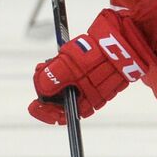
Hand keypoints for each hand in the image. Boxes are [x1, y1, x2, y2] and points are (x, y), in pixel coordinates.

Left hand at [29, 10, 153, 124]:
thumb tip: (40, 88)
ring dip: (58, 77)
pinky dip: (70, 71)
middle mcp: (92, 99)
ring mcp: (99, 87)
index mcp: (85, 104)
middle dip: (48, 89)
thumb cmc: (97, 55)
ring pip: (71, 88)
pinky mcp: (103, 76)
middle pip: (63, 101)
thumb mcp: (68, 66)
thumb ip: (51, 79)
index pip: (60, 116)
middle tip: (40, 71)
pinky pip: (81, 78)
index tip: (33, 104)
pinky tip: (66, 58)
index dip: (44, 111)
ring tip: (51, 61)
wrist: (124, 40)